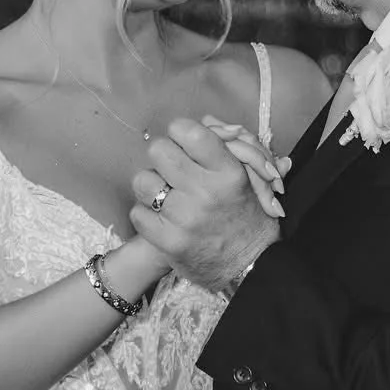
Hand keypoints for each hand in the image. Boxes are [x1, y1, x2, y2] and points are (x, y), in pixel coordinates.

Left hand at [130, 118, 280, 295]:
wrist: (251, 267)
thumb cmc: (249, 216)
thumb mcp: (252, 177)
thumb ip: (229, 146)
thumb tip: (206, 121)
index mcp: (229, 172)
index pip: (190, 131)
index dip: (181, 131)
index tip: (184, 142)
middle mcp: (206, 192)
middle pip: (159, 150)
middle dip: (165, 155)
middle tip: (173, 168)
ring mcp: (184, 218)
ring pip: (143, 181)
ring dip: (152, 185)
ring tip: (165, 193)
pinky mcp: (168, 242)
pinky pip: (138, 213)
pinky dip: (146, 214)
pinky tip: (161, 217)